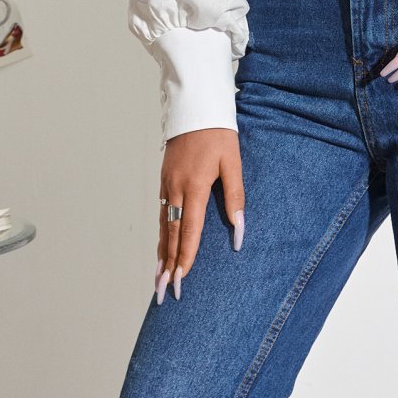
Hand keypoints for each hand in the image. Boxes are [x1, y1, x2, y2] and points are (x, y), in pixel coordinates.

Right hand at [156, 127, 244, 302]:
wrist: (195, 106)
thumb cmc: (218, 134)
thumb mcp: (233, 163)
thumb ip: (235, 197)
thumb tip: (239, 230)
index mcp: (194, 187)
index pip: (188, 231)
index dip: (185, 258)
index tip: (180, 281)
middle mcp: (175, 189)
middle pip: (170, 235)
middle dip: (168, 265)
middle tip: (164, 291)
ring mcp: (167, 184)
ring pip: (163, 226)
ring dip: (161, 253)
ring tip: (158, 277)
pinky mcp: (165, 179)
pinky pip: (162, 213)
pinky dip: (161, 234)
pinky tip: (161, 246)